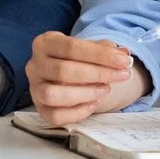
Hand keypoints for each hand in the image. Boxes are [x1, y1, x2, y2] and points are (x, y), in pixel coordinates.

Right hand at [24, 32, 148, 125]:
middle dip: (98, 74)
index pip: (71, 47)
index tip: (124, 61)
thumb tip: (124, 54)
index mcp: (45, 43)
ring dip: (85, 93)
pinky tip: (94, 104)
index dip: (100, 55)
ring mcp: (35, 89)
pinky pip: (55, 116)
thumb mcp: (90, 49)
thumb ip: (106, 50)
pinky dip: (77, 112)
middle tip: (122, 76)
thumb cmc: (79, 59)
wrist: (68, 75)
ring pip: (54, 94)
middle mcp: (35, 65)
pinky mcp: (40, 110)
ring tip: (106, 89)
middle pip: (63, 71)